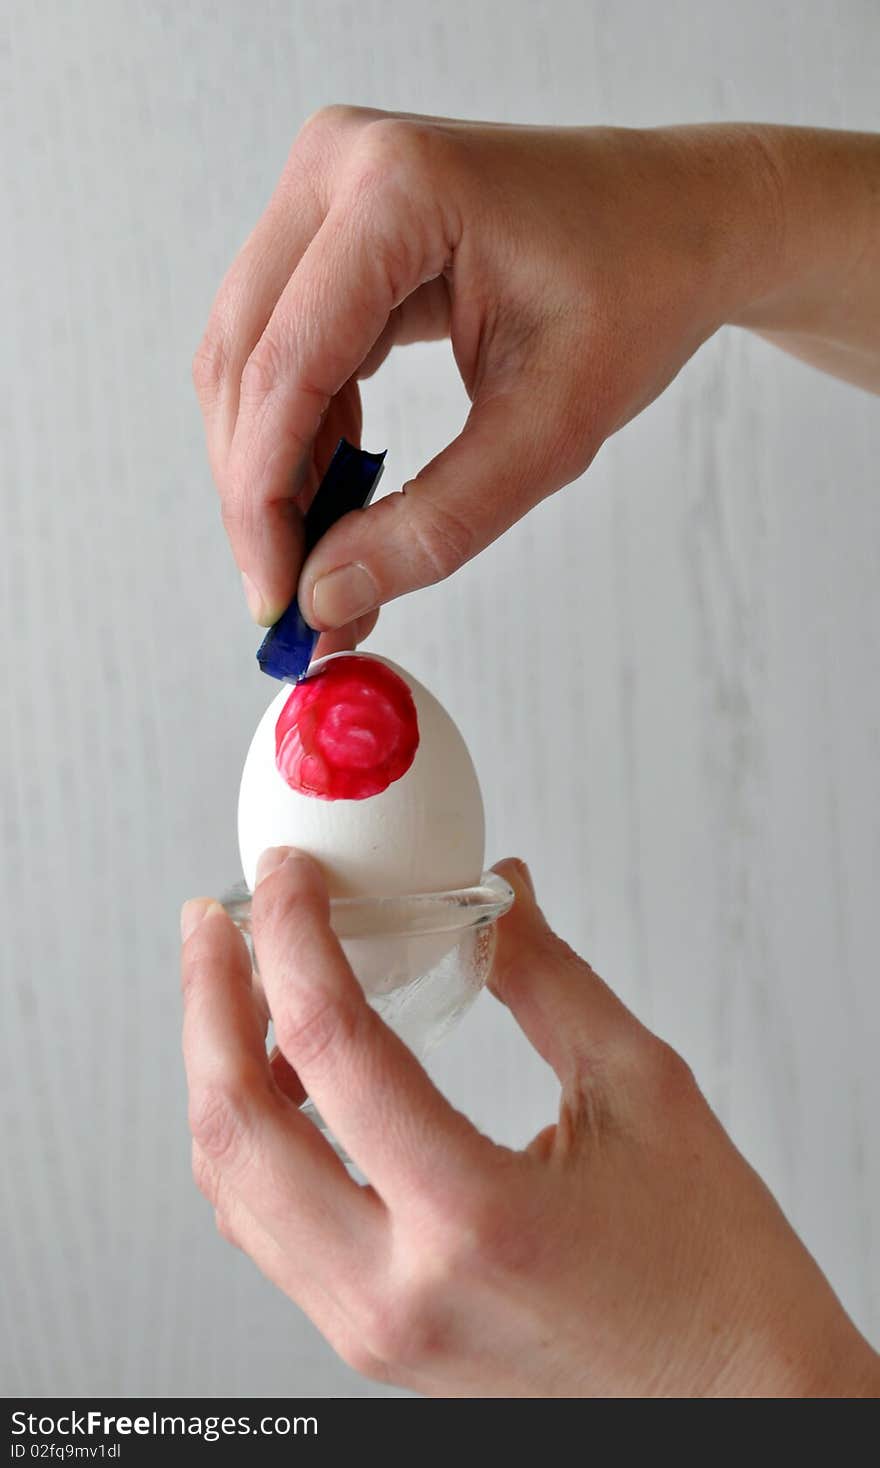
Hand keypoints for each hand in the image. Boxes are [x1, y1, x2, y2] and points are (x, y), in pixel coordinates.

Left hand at [180, 852, 878, 1396]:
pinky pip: (268, 1232)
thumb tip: (494, 894)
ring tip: (244, 988)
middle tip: (216, 922)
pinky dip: (254, 1142)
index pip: (334, 1047)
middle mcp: (396, 1289)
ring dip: (218, 1072)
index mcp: (472, 1218)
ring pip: (234, 1188)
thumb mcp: (645, 1093)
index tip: (289, 877)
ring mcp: (371, 1330)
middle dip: (207, 1002)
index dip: (296, 938)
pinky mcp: (372, 1343)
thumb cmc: (715, 1276)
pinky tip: (289, 1082)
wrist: (742, 1410)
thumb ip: (548, 980)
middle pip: (236, 1126)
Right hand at [193, 110, 783, 630]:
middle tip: (289, 602)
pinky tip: (336, 497)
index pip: (285, 368)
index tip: (278, 603)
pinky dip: (299, 434)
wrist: (683, 223)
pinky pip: (282, 345)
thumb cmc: (639, 294)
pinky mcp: (333, 224)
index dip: (264, 501)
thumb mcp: (549, 430)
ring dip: (272, 470)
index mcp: (397, 190)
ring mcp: (329, 186)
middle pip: (244, 361)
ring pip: (248, 359)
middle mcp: (340, 165)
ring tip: (321, 563)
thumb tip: (329, 596)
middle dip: (257, 494)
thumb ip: (436, 523)